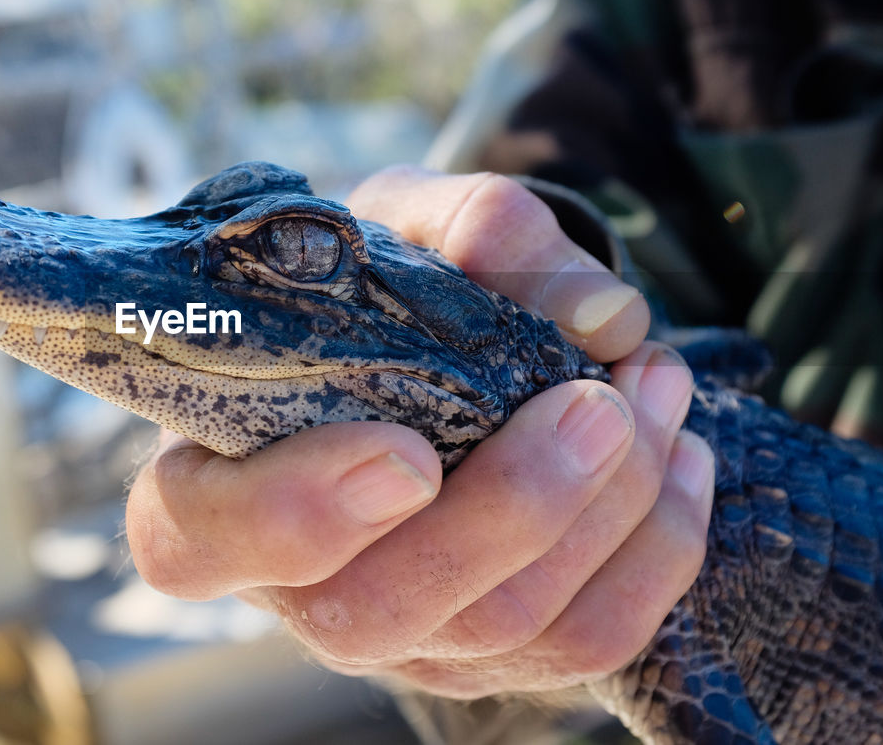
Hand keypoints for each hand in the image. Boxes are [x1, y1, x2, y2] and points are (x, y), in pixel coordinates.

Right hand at [125, 167, 714, 697]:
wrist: (420, 356)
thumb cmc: (373, 294)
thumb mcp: (396, 226)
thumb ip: (471, 228)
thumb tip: (598, 317)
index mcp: (215, 485)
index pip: (204, 539)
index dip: (294, 514)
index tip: (403, 451)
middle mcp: (295, 588)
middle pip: (378, 607)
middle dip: (512, 509)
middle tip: (597, 399)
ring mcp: (398, 636)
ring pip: (503, 626)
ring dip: (608, 508)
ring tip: (656, 383)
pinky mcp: (492, 657)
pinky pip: (588, 643)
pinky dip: (656, 548)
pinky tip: (679, 452)